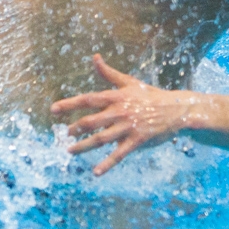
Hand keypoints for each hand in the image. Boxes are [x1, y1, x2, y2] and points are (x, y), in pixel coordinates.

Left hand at [50, 55, 193, 175]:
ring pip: (101, 139)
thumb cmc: (149, 95)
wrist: (175, 109)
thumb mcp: (129, 82)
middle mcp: (119, 112)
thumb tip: (94, 57)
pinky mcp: (137, 141)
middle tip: (66, 133)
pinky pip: (119, 154)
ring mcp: (127, 127)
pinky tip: (95, 172)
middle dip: (75, 128)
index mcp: (115, 97)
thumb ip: (108, 73)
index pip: (87, 100)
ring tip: (70, 151)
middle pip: (91, 121)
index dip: (69, 104)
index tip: (53, 109)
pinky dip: (107, 164)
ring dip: (84, 146)